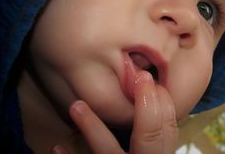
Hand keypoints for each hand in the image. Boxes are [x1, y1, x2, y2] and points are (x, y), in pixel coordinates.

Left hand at [51, 73, 177, 153]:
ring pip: (109, 153)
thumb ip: (154, 140)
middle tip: (140, 78)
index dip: (164, 105)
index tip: (152, 81)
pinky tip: (56, 147)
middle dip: (147, 107)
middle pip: (150, 141)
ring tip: (76, 106)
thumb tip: (156, 106)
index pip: (167, 132)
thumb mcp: (153, 153)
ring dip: (94, 129)